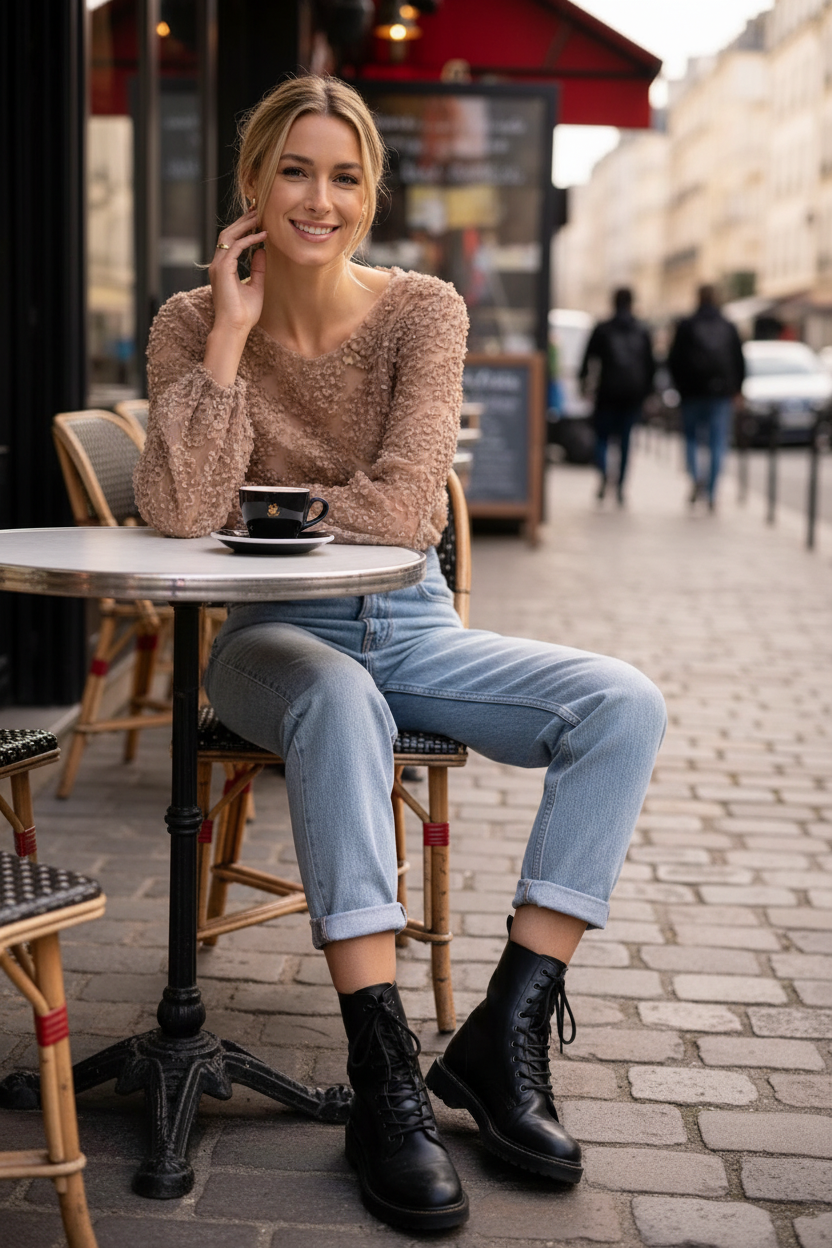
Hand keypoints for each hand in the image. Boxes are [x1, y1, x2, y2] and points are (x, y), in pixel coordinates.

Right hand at [208, 208, 267, 337]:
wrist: (234, 328)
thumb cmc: (244, 313)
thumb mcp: (256, 286)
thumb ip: (258, 269)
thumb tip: (262, 251)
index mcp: (223, 267)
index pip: (231, 241)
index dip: (243, 228)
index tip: (257, 219)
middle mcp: (218, 264)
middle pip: (228, 233)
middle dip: (243, 220)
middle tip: (258, 209)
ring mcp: (218, 266)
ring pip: (229, 236)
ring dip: (244, 225)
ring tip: (259, 216)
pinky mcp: (222, 270)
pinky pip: (235, 247)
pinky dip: (249, 240)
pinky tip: (262, 236)